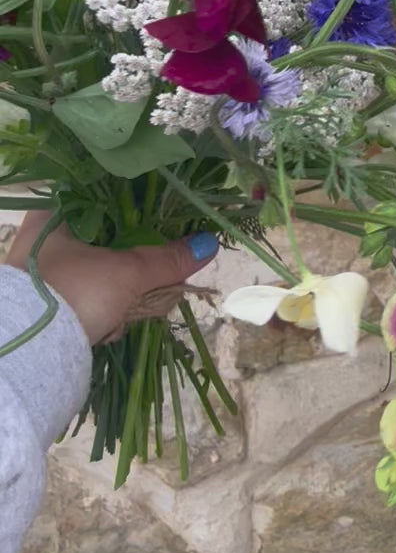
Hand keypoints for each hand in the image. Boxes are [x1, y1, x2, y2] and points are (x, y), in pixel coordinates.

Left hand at [6, 212, 218, 344]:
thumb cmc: (74, 293)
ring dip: (118, 294)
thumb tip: (209, 243)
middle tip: (143, 286)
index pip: (105, 199)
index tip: (158, 231)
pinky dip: (100, 310)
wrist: (30, 353)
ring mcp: (40, 272)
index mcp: (53, 213)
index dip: (136, 214)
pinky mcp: (45, 301)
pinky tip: (106, 326)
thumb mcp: (127, 273)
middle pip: (106, 241)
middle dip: (131, 269)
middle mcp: (42, 237)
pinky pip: (85, 295)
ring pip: (99, 271)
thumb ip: (167, 259)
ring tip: (119, 315)